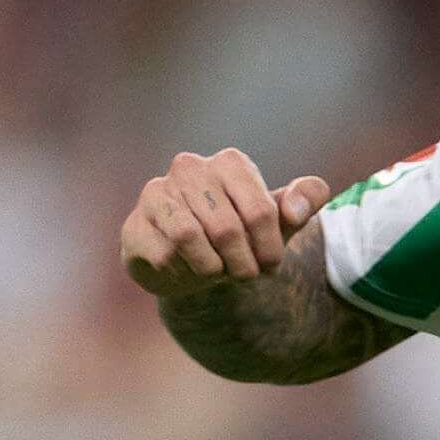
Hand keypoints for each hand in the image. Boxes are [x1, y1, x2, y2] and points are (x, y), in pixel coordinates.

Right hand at [120, 148, 333, 300]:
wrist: (192, 262)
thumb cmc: (241, 235)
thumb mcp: (279, 221)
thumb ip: (304, 201)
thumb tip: (296, 210)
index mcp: (229, 163)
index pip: (261, 210)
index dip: (270, 247)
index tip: (271, 265)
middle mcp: (189, 168)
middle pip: (227, 228)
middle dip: (242, 263)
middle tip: (246, 276)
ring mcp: (156, 193)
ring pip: (190, 237)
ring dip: (212, 268)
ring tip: (218, 272)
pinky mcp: (134, 225)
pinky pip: (163, 255)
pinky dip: (183, 273)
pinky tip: (186, 270)